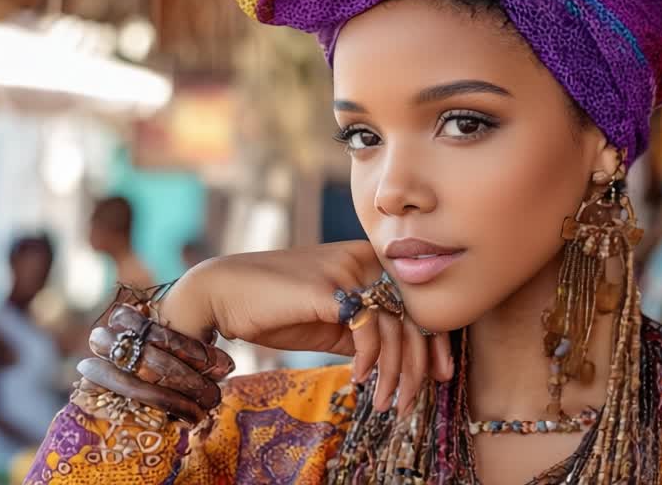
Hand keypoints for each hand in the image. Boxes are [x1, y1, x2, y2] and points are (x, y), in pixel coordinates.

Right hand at [157, 241, 453, 414]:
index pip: (415, 300)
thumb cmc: (272, 307)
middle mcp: (363, 261)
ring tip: (389, 400)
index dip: (434, 338)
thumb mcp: (325, 320)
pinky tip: (358, 378)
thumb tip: (389, 359)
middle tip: (416, 396)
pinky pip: (368, 329)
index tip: (440, 372)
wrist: (220, 293)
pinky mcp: (329, 289)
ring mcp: (347, 271)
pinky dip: (370, 360)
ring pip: (395, 325)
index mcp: (366, 263)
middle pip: (413, 313)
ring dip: (396, 372)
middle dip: (422, 361)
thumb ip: (357, 330)